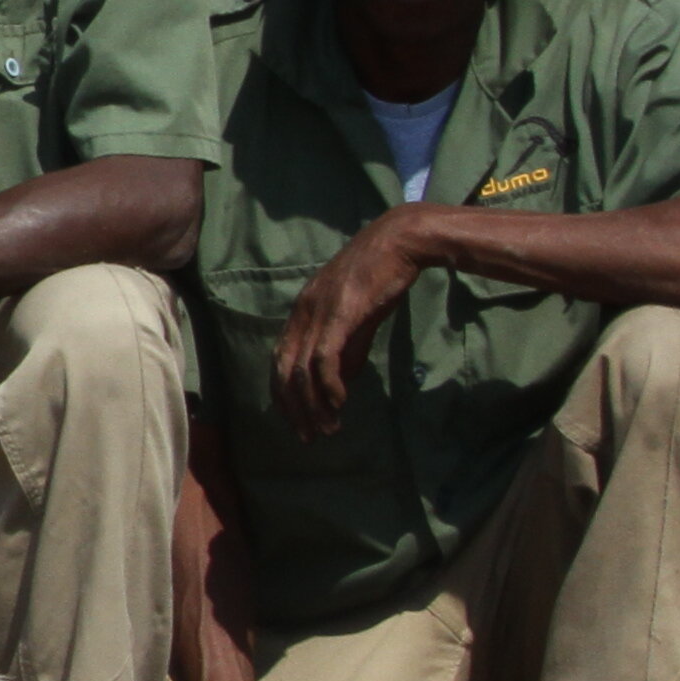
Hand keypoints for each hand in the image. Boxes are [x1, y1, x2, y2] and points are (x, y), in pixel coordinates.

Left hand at [269, 211, 432, 441]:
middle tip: (308, 437)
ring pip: (302, 370)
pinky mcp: (339, 314)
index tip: (296, 422)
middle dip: (294, 409)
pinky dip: (328, 385)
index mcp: (302, 312)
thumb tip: (339, 386)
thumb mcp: (358, 319)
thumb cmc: (380, 278)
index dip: (284, 396)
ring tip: (327, 429)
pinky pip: (324, 357)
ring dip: (313, 405)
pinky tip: (339, 404)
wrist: (399, 242)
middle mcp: (302, 313)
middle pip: (284, 371)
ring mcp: (318, 313)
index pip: (280, 361)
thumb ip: (348, 351)